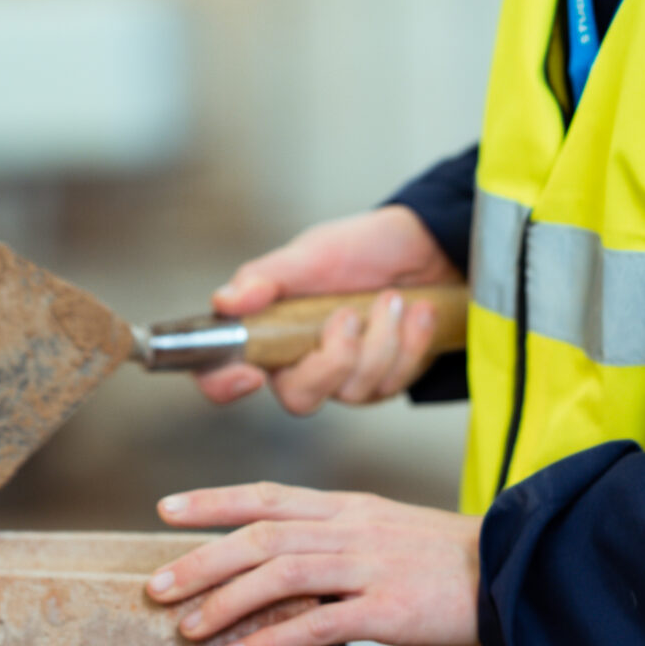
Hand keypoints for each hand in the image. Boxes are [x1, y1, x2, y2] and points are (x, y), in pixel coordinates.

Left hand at [149, 482, 481, 645]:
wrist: (508, 573)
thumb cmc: (441, 558)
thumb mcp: (382, 527)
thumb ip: (332, 533)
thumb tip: (275, 553)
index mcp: (347, 506)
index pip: (268, 494)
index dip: (213, 500)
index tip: (166, 509)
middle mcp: (351, 528)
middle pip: (262, 534)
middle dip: (202, 559)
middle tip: (156, 585)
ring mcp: (368, 567)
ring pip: (281, 574)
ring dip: (226, 600)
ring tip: (187, 626)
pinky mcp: (387, 609)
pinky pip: (317, 624)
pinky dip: (271, 640)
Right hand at [200, 207, 463, 413]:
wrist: (423, 246)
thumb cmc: (360, 248)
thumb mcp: (311, 253)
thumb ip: (266, 278)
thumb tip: (224, 302)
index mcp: (267, 331)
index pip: (221, 373)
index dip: (224, 384)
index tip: (251, 374)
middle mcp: (299, 363)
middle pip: (299, 398)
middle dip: (335, 358)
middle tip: (349, 314)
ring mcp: (343, 378)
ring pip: (355, 390)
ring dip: (382, 339)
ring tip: (393, 298)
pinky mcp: (383, 381)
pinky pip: (394, 382)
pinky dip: (410, 342)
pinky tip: (418, 311)